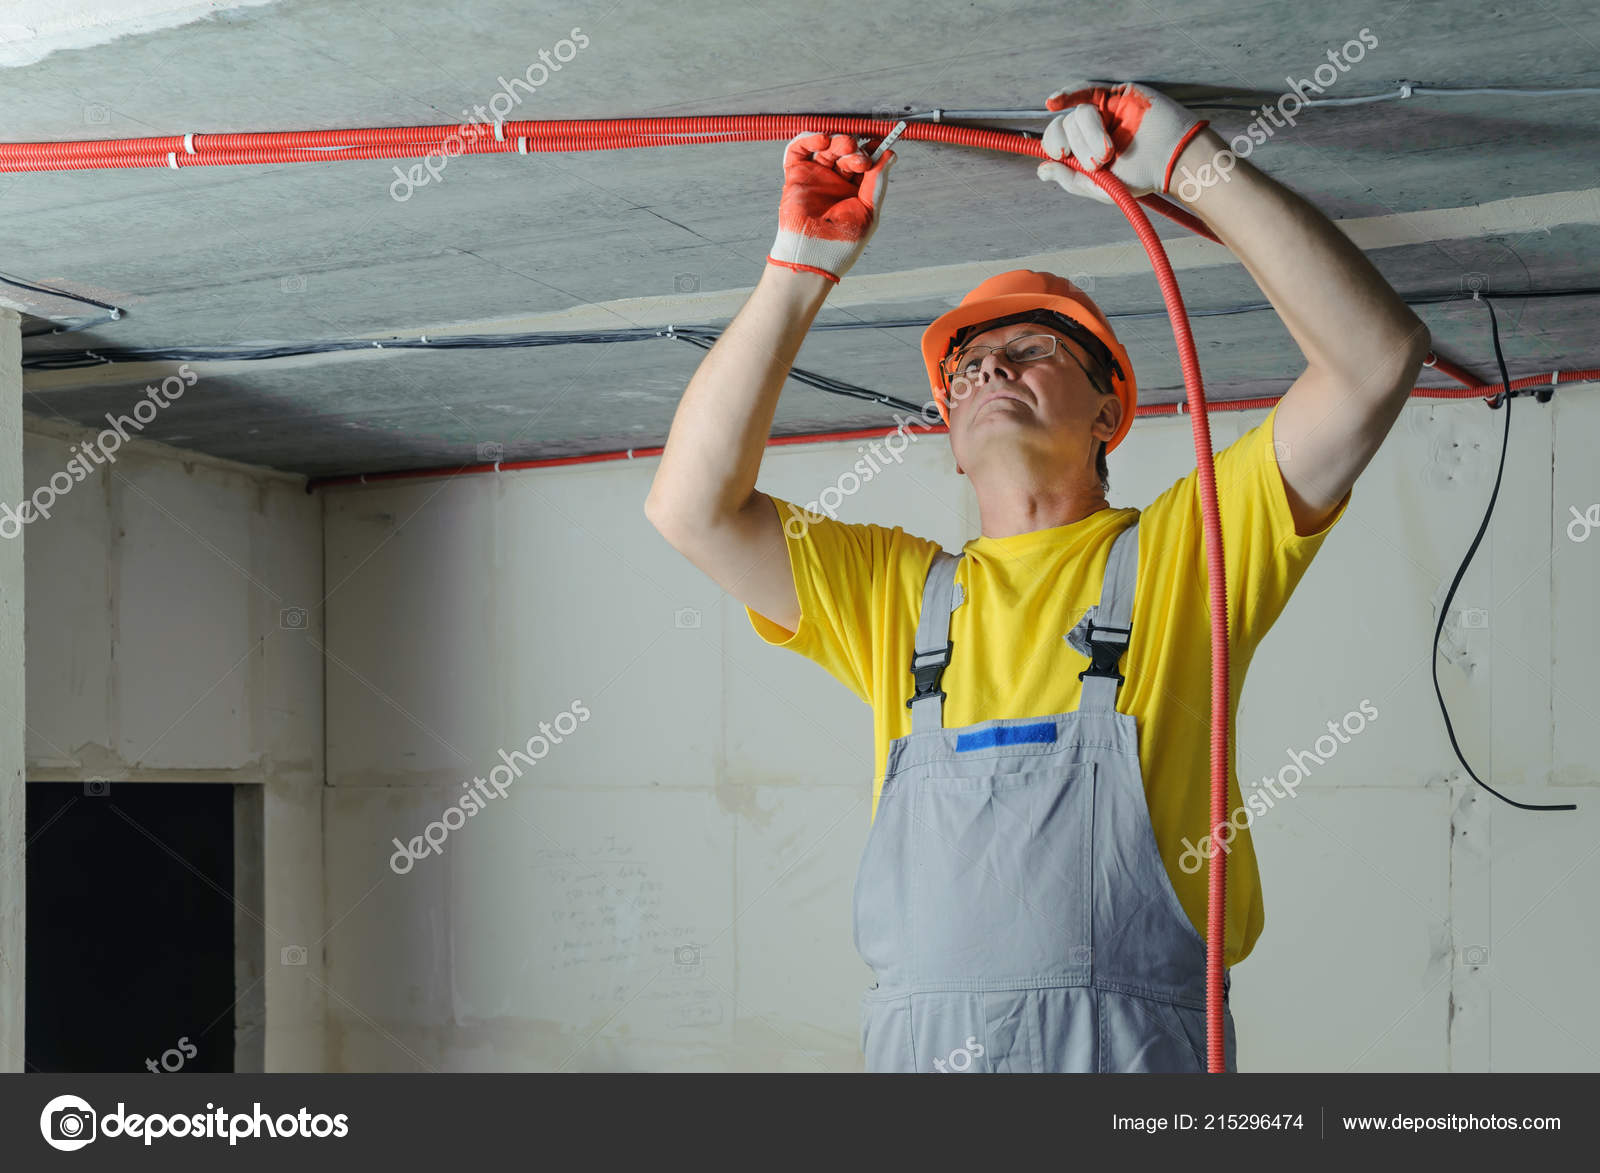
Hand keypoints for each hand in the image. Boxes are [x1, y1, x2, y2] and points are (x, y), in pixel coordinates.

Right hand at [768, 132, 894, 282]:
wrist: (814, 256)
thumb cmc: (842, 243)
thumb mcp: (869, 210)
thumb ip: (877, 182)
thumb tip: (890, 154)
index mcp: (855, 190)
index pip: (865, 161)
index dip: (872, 149)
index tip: (880, 143)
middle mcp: (835, 181)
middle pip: (847, 152)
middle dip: (856, 149)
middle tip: (861, 157)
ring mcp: (816, 177)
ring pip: (826, 147)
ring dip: (838, 141)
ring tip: (846, 147)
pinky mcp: (796, 176)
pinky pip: (798, 150)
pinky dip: (809, 139)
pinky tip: (822, 140)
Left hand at [1035, 81, 1207, 203]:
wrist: (1174, 159)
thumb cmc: (1143, 176)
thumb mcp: (1102, 187)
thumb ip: (1071, 179)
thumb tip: (1041, 170)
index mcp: (1086, 150)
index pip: (1057, 141)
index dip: (1053, 145)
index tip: (1061, 154)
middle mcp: (1092, 129)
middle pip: (1065, 126)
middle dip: (1077, 145)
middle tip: (1100, 160)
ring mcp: (1105, 110)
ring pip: (1078, 113)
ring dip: (1090, 133)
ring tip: (1110, 150)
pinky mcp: (1118, 94)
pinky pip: (1087, 89)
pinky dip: (1068, 94)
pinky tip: (1054, 101)